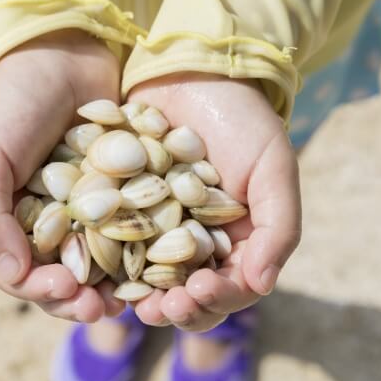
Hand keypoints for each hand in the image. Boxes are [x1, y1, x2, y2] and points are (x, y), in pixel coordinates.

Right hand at [0, 30, 124, 321]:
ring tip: (130, 300)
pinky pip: (136, 229)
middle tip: (100, 309)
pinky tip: (157, 264)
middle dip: (81, 300)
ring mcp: (92, 210)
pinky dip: (145, 250)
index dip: (41, 291)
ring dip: (116, 286)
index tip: (63, 290)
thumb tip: (14, 275)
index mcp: (13, 222)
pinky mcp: (127, 193)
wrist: (62, 51)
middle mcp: (53, 223)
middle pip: (66, 278)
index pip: (23, 274)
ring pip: (104, 264)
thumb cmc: (12, 103)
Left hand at [128, 72, 301, 331]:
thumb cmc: (242, 120)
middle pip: (188, 294)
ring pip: (150, 280)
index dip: (217, 298)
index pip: (231, 287)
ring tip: (133, 302)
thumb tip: (262, 284)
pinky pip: (115, 245)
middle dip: (178, 307)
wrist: (194, 72)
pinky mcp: (123, 210)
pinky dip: (111, 264)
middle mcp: (196, 242)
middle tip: (162, 308)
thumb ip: (277, 228)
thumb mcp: (273, 168)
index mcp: (235, 240)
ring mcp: (157, 228)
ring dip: (143, 297)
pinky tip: (102, 273)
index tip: (200, 290)